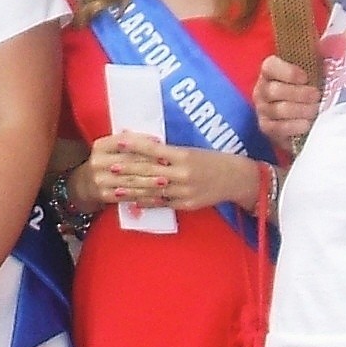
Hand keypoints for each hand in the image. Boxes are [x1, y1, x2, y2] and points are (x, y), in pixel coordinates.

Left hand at [85, 134, 259, 212]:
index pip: (155, 149)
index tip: (119, 141)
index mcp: (184, 155)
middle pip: (149, 171)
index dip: (135, 146)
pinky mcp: (185, 205)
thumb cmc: (212, 160)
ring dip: (131, 189)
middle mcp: (183, 174)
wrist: (236, 179)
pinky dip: (146, 202)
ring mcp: (184, 192)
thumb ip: (169, 152)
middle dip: (127, 170)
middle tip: (109, 167)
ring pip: (152, 190)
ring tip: (114, 187)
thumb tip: (144, 146)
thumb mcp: (192, 151)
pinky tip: (132, 201)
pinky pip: (161, 203)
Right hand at [254, 56, 318, 148]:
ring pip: (278, 110)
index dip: (287, 71)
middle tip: (317, 95)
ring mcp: (263, 110)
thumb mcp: (316, 70)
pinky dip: (294, 127)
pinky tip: (308, 124)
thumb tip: (342, 43)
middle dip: (298, 94)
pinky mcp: (267, 128)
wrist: (303, 115)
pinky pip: (278, 128)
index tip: (305, 77)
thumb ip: (325, 56)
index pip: (270, 66)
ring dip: (300, 110)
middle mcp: (262, 90)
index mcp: (271, 71)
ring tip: (317, 110)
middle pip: (274, 91)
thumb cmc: (310, 87)